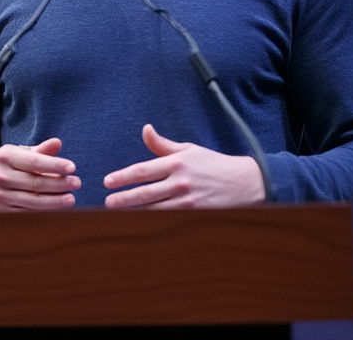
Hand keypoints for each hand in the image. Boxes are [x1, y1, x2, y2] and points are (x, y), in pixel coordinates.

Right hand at [0, 137, 79, 210]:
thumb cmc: (5, 164)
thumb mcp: (18, 152)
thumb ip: (39, 150)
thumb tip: (58, 143)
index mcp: (6, 156)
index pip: (34, 162)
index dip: (55, 165)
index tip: (72, 167)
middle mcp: (0, 176)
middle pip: (36, 182)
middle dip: (59, 184)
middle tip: (77, 183)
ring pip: (32, 200)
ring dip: (55, 200)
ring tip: (71, 198)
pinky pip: (26, 212)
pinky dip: (43, 211)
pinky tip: (57, 208)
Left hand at [104, 124, 265, 209]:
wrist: (245, 182)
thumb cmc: (213, 164)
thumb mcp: (188, 150)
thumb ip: (163, 144)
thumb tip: (145, 130)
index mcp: (176, 163)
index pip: (143, 171)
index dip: (123, 176)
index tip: (107, 181)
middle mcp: (180, 181)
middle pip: (145, 193)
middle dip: (123, 198)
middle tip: (108, 202)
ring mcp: (188, 200)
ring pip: (154, 209)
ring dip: (134, 213)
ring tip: (117, 215)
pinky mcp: (196, 214)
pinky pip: (169, 219)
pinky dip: (153, 221)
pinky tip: (141, 224)